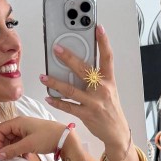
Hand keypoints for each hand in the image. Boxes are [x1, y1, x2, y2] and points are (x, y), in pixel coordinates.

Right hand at [0, 116, 73, 160]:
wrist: (65, 138)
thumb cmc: (47, 137)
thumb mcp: (28, 145)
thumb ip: (12, 150)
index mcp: (18, 122)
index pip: (0, 129)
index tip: (1, 152)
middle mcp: (21, 124)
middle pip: (6, 135)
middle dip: (6, 146)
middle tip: (10, 157)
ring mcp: (27, 130)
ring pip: (14, 140)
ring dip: (14, 149)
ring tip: (19, 158)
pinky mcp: (33, 136)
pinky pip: (22, 142)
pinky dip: (21, 150)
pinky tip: (26, 156)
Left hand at [40, 24, 130, 155]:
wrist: (116, 132)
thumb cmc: (110, 109)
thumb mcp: (109, 90)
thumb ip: (97, 78)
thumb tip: (78, 66)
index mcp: (109, 81)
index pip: (107, 57)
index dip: (103, 41)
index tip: (98, 27)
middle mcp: (102, 89)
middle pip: (84, 70)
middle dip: (68, 58)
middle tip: (56, 49)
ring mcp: (93, 103)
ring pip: (71, 90)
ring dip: (55, 83)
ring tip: (43, 76)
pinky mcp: (86, 115)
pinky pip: (68, 107)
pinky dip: (57, 102)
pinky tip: (48, 97)